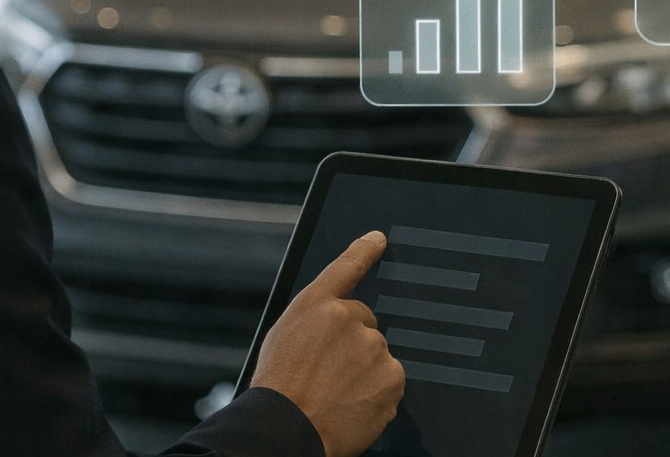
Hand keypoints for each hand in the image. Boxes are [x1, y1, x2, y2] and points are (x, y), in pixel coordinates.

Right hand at [252, 230, 405, 456]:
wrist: (287, 430)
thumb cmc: (277, 391)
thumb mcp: (283, 340)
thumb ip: (315, 323)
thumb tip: (337, 326)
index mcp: (315, 305)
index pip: (345, 267)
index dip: (364, 250)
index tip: (378, 239)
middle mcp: (348, 317)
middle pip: (365, 325)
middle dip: (353, 346)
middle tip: (329, 374)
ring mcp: (373, 346)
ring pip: (377, 356)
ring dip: (364, 372)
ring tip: (334, 396)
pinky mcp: (392, 376)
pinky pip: (389, 382)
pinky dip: (376, 395)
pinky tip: (351, 407)